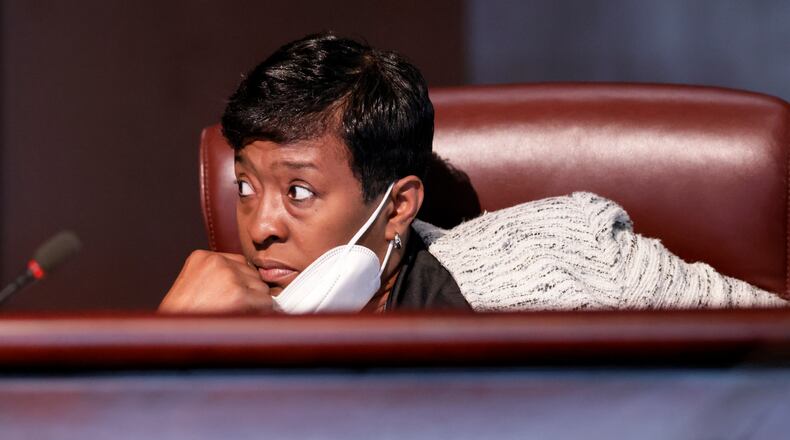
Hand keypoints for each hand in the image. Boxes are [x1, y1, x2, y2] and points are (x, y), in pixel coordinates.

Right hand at [159, 250, 273, 313]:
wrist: (173, 337)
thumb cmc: (181, 317)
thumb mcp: (192, 286)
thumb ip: (216, 276)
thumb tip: (247, 281)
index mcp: (202, 256)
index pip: (239, 263)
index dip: (240, 283)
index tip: (232, 297)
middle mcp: (217, 262)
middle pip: (252, 274)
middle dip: (248, 293)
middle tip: (230, 310)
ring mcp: (229, 277)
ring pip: (261, 288)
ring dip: (254, 303)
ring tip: (232, 315)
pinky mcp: (240, 296)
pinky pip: (267, 303)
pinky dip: (261, 314)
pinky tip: (243, 320)